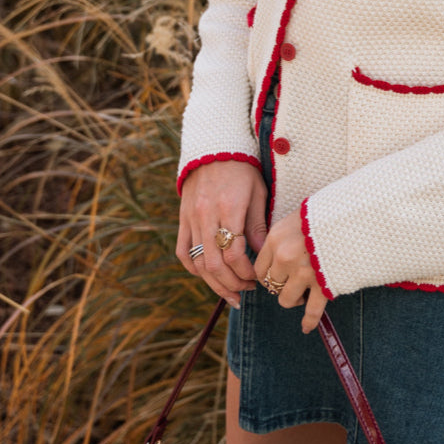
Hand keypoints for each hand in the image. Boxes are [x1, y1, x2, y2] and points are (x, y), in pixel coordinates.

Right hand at [177, 159, 266, 306]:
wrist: (214, 149)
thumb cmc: (243, 170)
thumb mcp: (258, 193)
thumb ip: (257, 226)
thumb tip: (261, 255)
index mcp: (229, 208)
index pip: (234, 254)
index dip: (246, 272)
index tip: (258, 278)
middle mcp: (206, 216)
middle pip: (214, 264)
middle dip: (232, 284)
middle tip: (246, 291)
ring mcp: (191, 219)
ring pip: (198, 263)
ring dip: (214, 284)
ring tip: (231, 295)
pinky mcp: (183, 220)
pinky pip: (183, 252)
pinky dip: (194, 269)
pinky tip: (209, 277)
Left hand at [254, 210, 328, 334]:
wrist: (354, 214)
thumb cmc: (325, 214)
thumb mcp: (295, 219)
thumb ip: (282, 238)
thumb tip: (274, 257)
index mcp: (275, 238)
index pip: (259, 268)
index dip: (268, 274)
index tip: (277, 274)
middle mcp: (285, 256)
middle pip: (271, 285)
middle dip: (281, 285)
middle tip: (293, 280)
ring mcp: (303, 272)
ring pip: (286, 300)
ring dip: (294, 298)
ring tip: (304, 291)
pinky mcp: (323, 284)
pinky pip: (312, 311)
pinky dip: (309, 321)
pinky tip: (306, 327)